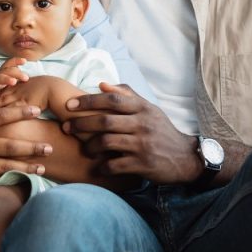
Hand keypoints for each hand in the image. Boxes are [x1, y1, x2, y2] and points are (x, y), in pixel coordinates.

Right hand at [0, 57, 29, 107]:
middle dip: (15, 72)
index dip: (15, 61)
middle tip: (26, 77)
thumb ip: (12, 80)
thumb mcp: (2, 86)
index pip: (7, 66)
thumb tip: (27, 77)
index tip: (25, 61)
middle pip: (4, 71)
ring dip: (5, 79)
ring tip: (14, 82)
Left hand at [62, 82, 199, 184]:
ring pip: (107, 142)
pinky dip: (102, 167)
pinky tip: (98, 167)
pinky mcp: (143, 164)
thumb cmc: (161, 131)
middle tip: (66, 128)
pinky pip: (115, 165)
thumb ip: (127, 95)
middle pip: (105, 120)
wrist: (185, 158)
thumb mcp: (149, 109)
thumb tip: (101, 84)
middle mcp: (143, 124)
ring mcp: (143, 144)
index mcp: (143, 108)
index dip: (88, 100)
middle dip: (81, 124)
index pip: (112, 99)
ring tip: (84, 149)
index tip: (69, 105)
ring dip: (90, 146)